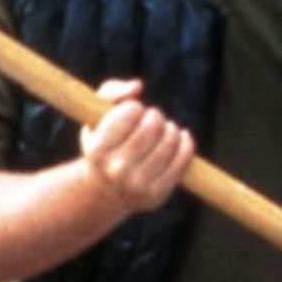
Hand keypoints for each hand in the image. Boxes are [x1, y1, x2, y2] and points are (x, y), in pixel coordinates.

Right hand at [78, 79, 194, 213]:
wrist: (105, 191)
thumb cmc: (104, 143)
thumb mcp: (95, 115)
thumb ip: (111, 92)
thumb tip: (137, 87)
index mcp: (97, 150)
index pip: (130, 112)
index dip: (134, 107)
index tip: (131, 113)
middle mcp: (117, 170)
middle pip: (153, 125)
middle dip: (155, 115)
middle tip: (150, 119)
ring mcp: (138, 185)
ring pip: (171, 140)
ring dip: (171, 127)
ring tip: (163, 129)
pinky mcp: (158, 194)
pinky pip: (184, 159)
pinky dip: (186, 141)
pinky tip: (180, 136)